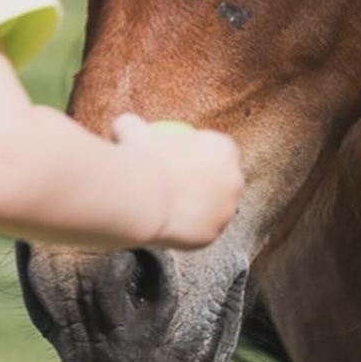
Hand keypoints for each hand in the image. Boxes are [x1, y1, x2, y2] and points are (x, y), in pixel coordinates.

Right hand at [111, 114, 242, 249]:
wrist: (139, 196)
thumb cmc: (138, 157)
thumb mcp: (132, 129)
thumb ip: (135, 126)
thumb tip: (127, 126)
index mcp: (223, 148)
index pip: (217, 149)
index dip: (202, 153)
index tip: (182, 158)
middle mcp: (233, 179)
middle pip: (223, 180)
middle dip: (210, 182)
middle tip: (183, 185)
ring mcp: (226, 210)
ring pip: (213, 210)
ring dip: (201, 209)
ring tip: (179, 209)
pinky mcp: (213, 235)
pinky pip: (198, 232)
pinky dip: (186, 230)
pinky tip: (170, 226)